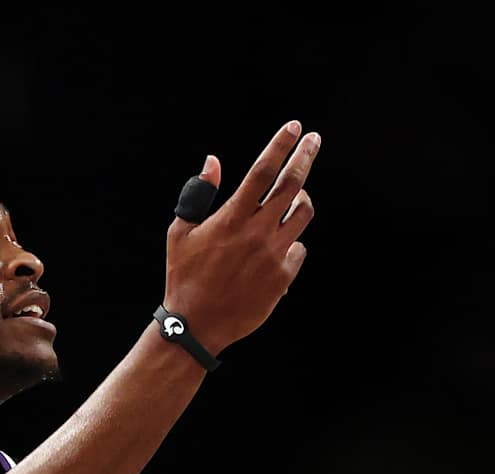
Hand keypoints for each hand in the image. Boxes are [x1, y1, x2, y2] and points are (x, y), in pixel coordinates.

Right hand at [163, 119, 320, 354]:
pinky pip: (298, 249)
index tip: (294, 127)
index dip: (281, 145)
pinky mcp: (283, 277)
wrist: (197, 325)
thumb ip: (198, 194)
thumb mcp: (180, 231)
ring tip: (294, 196)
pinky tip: (278, 245)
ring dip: (301, 199)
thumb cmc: (184, 276)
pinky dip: (291, 241)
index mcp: (232, 217)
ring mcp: (274, 255)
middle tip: (313, 140)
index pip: (263, 170)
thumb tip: (213, 162)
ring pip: (303, 214)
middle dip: (306, 156)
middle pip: (293, 184)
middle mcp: (257, 232)